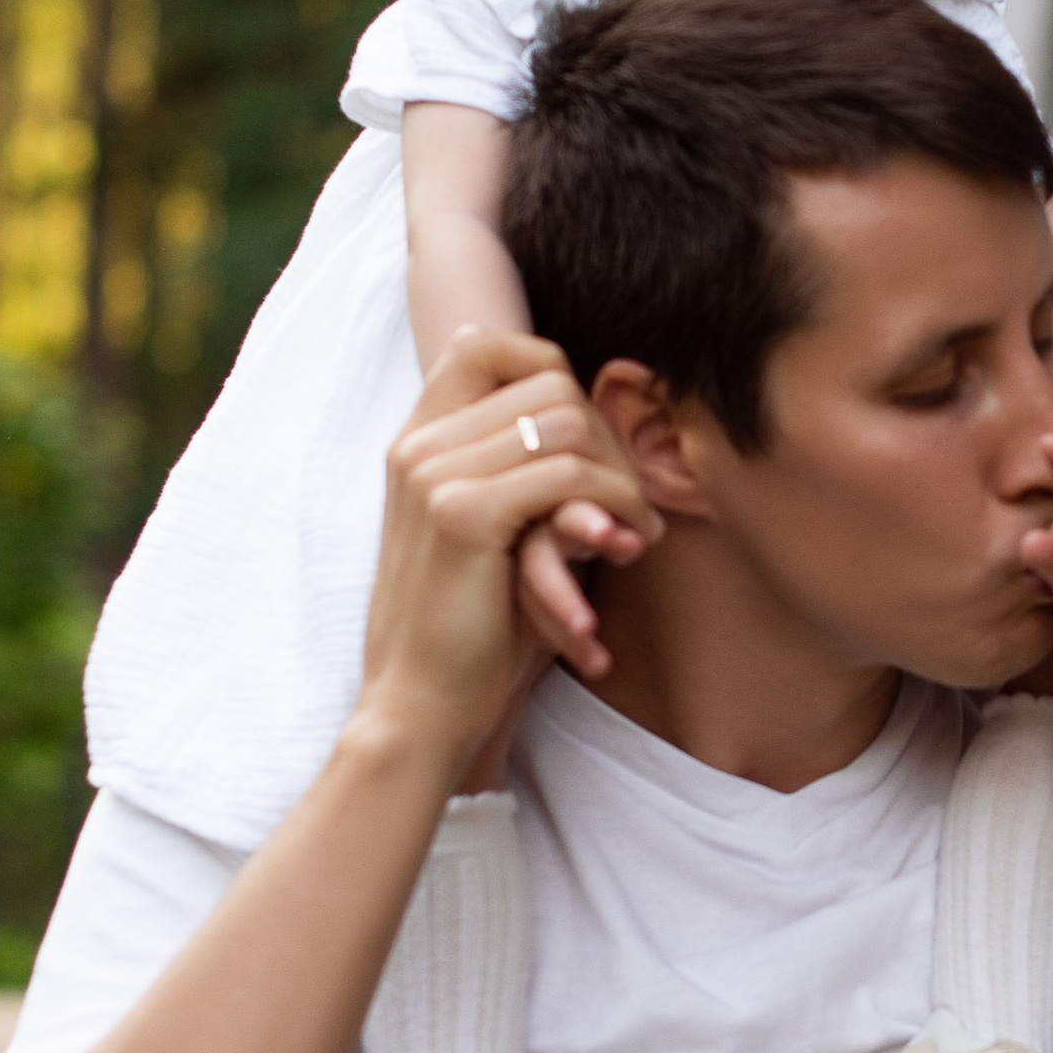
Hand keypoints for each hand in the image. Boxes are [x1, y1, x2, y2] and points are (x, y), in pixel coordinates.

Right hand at [356, 328, 655, 771]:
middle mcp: (419, 446)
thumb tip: (592, 412)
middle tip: (633, 503)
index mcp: (416, 443)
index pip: (487, 345)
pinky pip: (569, 475)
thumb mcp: (494, 534)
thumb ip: (522, 470)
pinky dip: (615, 506)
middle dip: (609, 439)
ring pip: (567, 421)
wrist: (419, 707)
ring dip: (621, 475)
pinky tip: (625, 546)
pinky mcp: (464, 514)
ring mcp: (434, 474)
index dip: (553, 371)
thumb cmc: (470, 630)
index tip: (591, 440)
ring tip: (636, 531)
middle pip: (548, 382)